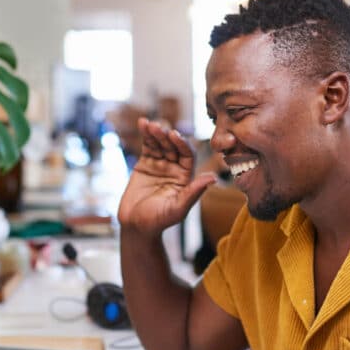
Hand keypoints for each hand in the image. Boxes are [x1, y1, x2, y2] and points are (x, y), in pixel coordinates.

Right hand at [117, 118, 215, 235]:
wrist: (135, 226)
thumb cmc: (158, 222)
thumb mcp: (178, 209)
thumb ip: (194, 193)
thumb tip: (214, 178)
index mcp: (186, 178)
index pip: (187, 155)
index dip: (182, 144)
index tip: (174, 135)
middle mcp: (175, 169)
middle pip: (173, 147)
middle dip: (166, 136)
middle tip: (159, 128)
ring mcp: (160, 165)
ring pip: (160, 144)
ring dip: (156, 133)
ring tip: (149, 124)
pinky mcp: (145, 164)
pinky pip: (147, 146)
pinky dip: (146, 135)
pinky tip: (142, 123)